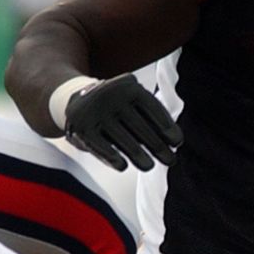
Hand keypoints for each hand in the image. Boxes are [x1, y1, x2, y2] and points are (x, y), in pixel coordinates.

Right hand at [63, 73, 182, 171]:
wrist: (76, 100)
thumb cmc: (116, 106)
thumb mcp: (132, 102)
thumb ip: (150, 116)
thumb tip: (174, 140)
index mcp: (129, 86)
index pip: (153, 108)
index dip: (167, 126)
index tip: (178, 142)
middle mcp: (111, 96)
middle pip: (140, 127)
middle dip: (158, 146)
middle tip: (171, 160)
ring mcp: (95, 112)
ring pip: (124, 140)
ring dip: (140, 157)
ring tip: (149, 166)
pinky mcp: (81, 128)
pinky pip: (103, 148)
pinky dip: (114, 159)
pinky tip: (123, 166)